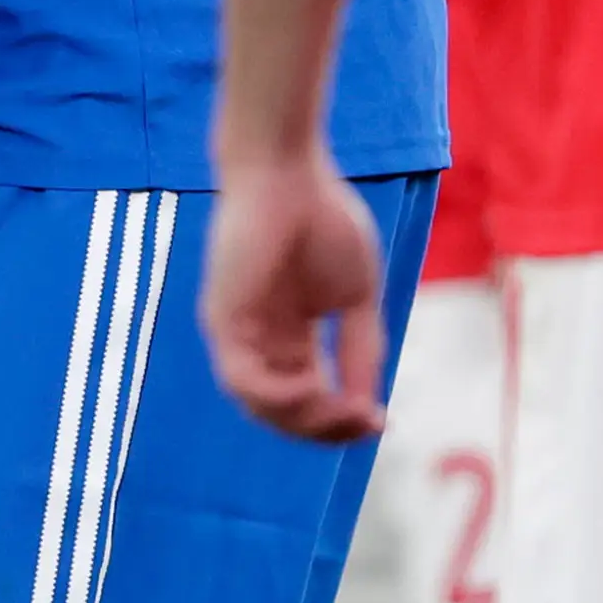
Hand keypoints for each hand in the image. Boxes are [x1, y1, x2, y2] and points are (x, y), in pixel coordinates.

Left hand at [200, 145, 392, 440]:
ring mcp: (238, 330)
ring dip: (305, 419)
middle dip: (327, 429)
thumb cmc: (324, 219)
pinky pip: (241, 377)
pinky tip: (313, 387)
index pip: (309, 399)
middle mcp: (261, 339)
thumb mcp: (357, 298)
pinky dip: (278, 395)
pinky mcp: (221, 316)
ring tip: (342, 407)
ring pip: (261, 404)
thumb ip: (362, 349)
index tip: (380, 422)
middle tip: (365, 423)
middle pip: (284, 412)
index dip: (342, 421)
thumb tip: (371, 407)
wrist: (289, 173)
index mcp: (290, 334)